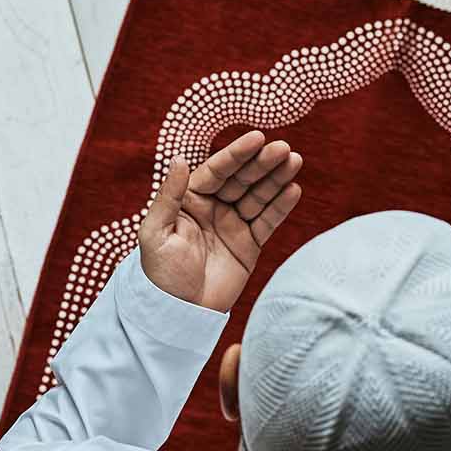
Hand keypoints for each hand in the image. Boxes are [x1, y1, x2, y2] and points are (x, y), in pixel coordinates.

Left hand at [139, 130, 302, 311]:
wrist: (178, 312)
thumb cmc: (160, 274)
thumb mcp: (155, 234)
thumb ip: (168, 197)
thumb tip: (181, 159)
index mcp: (189, 200)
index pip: (217, 170)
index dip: (237, 154)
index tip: (257, 138)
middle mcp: (213, 208)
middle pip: (242, 179)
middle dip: (262, 163)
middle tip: (284, 149)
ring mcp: (232, 225)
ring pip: (258, 196)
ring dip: (276, 179)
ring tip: (294, 161)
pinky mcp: (248, 245)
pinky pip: (267, 222)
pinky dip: (281, 206)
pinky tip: (293, 189)